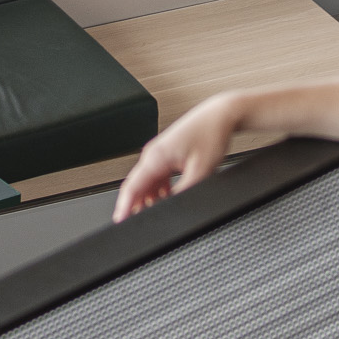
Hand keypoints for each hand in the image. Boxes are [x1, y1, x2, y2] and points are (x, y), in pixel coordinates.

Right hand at [115, 97, 242, 217]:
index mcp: (156, 156)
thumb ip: (183, 193)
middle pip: (136, 185)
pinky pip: (155, 176)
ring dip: (148, 198)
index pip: (132, 186)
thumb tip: (171, 207)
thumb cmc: (211, 134)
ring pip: (146, 181)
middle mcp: (153, 153)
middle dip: (134, 205)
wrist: (219, 115)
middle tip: (135, 223)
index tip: (119, 220)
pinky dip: (157, 189)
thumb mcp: (201, 171)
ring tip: (153, 213)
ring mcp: (159, 153)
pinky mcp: (166, 154)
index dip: (124, 206)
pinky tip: (166, 197)